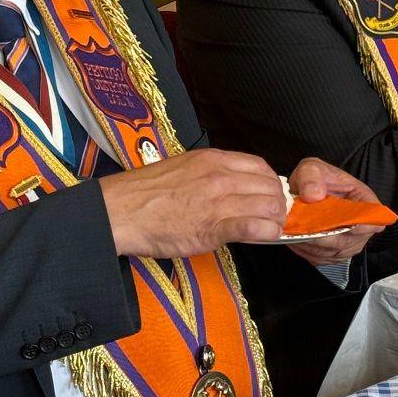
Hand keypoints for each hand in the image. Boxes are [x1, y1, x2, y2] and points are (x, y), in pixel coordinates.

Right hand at [100, 149, 286, 256]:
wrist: (120, 212)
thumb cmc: (145, 193)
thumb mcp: (184, 168)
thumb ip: (211, 173)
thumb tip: (233, 183)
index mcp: (213, 160)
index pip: (260, 166)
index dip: (270, 183)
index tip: (270, 194)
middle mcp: (220, 176)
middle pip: (269, 186)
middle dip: (277, 202)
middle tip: (274, 215)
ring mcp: (219, 201)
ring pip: (268, 206)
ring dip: (275, 219)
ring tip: (271, 228)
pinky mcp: (214, 227)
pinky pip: (254, 227)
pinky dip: (266, 233)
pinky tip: (266, 237)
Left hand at [284, 158, 383, 264]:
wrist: (308, 192)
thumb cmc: (316, 179)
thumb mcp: (312, 168)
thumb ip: (311, 177)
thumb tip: (314, 195)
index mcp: (365, 201)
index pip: (374, 218)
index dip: (361, 225)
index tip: (342, 225)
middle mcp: (362, 227)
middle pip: (349, 240)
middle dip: (325, 236)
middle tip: (305, 228)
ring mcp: (349, 243)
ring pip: (333, 251)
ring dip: (313, 244)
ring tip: (297, 231)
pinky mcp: (333, 254)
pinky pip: (321, 258)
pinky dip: (307, 251)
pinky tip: (297, 238)